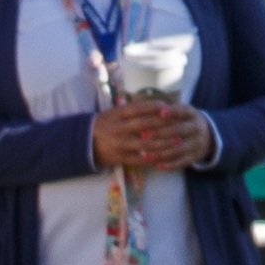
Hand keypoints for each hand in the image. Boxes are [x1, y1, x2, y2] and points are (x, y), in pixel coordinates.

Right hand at [92, 101, 213, 172]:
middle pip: (144, 126)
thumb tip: (159, 104)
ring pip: (145, 145)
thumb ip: (134, 110)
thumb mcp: (115, 113)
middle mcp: (118, 128)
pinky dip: (154, 158)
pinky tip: (166, 156)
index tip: (167, 108)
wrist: (85, 142)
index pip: (137, 109)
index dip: (153, 108)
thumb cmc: (106, 124)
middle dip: (163, 126)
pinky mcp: (120, 158)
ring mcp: (119, 144)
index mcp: (117, 114)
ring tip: (177, 142)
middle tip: (179, 125)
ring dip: (163, 144)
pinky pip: (140, 159)